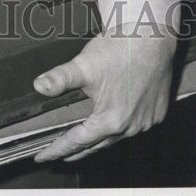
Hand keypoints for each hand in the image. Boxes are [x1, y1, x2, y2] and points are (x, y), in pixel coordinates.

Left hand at [32, 30, 176, 161]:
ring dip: (97, 141)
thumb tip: (39, 86)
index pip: (77, 142)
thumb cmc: (118, 49)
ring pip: (116, 138)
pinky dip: (119, 129)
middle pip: (96, 145)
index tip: (42, 157)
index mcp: (110, 120)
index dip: (57, 150)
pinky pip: (134, 128)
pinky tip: (111, 125)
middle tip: (57, 155)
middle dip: (75, 151)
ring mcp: (145, 122)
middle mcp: (130, 127)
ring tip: (82, 144)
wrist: (151, 37)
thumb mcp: (83, 65)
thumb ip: (60, 79)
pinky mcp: (156, 114)